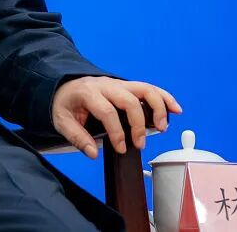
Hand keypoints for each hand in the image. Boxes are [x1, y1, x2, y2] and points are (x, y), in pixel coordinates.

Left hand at [51, 77, 181, 158]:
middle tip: (140, 143)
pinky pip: (148, 88)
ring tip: (163, 127)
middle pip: (129, 100)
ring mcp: (117, 83)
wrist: (63, 85)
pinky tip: (174, 109)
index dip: (117, 132)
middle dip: (138, 124)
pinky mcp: (126, 86)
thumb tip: (93, 153)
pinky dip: (163, 97)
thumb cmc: (64, 103)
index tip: (122, 148)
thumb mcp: (61, 121)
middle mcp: (105, 85)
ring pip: (144, 89)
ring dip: (158, 107)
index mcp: (88, 93)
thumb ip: (77, 137)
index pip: (107, 112)